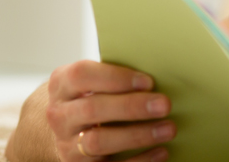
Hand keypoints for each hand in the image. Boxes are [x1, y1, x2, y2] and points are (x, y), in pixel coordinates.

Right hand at [46, 60, 175, 160]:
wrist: (68, 128)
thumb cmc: (93, 95)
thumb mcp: (95, 80)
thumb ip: (118, 76)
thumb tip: (162, 75)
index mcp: (63, 84)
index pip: (81, 75)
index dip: (116, 77)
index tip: (148, 82)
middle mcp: (60, 115)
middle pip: (92, 109)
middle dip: (131, 107)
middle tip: (165, 105)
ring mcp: (67, 143)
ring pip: (98, 141)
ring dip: (137, 135)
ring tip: (168, 129)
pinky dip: (138, 160)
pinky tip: (161, 151)